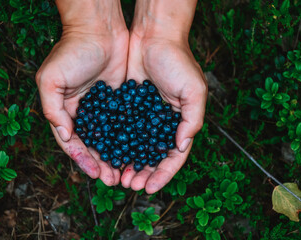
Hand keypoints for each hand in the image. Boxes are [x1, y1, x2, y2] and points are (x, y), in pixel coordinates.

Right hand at [36, 0, 127, 185]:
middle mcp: (84, 114)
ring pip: (110, 139)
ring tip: (126, 173)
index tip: (95, 173)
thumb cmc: (71, 51)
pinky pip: (125, 125)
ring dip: (116, 157)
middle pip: (92, 146)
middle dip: (101, 164)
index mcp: (65, 111)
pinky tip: (137, 152)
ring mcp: (104, 109)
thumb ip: (52, 108)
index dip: (82, 159)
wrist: (99, 29)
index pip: (72, 142)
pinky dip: (129, 140)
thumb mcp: (51, 79)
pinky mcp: (121, 102)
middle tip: (114, 180)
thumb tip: (63, 135)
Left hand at [121, 0, 206, 192]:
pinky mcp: (127, 108)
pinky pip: (121, 130)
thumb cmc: (178, 61)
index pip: (174, 156)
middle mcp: (162, 124)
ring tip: (117, 176)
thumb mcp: (194, 90)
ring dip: (127, 164)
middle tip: (130, 185)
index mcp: (180, 123)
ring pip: (135, 147)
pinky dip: (116, 145)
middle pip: (152, 156)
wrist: (153, 37)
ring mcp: (144, 117)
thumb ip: (192, 119)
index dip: (163, 174)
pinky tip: (107, 155)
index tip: (150, 188)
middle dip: (143, 173)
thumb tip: (181, 146)